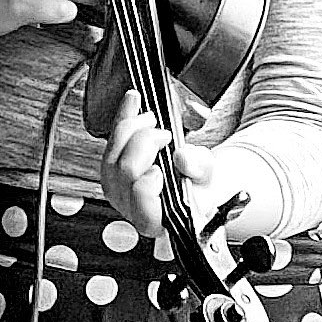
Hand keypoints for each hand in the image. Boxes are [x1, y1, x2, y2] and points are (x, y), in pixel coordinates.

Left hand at [104, 95, 294, 254]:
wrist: (194, 179)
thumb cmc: (202, 186)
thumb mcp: (211, 177)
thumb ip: (200, 169)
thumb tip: (183, 159)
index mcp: (161, 220)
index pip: (144, 213)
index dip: (145, 190)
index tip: (159, 169)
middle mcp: (133, 209)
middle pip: (124, 174)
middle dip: (144, 145)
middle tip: (165, 135)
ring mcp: (119, 190)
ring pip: (111, 156)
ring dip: (131, 130)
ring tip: (153, 119)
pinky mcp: (112, 169)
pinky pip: (109, 142)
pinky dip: (122, 118)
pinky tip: (132, 100)